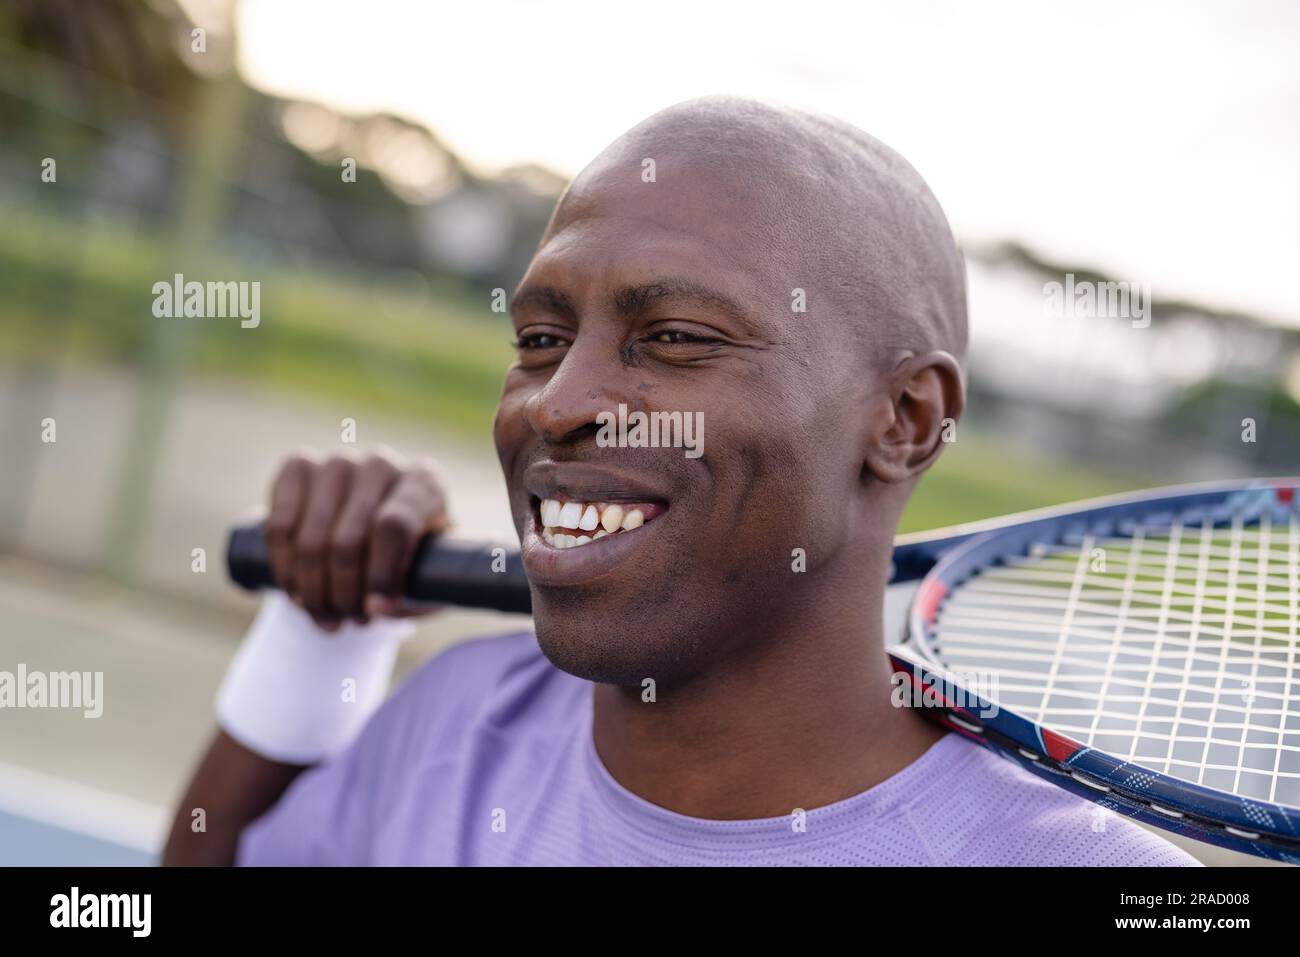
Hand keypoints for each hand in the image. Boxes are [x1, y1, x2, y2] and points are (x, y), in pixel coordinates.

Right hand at [263, 448, 448, 629]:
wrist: (375, 532)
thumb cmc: (412, 557)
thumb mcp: (431, 576)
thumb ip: (415, 590)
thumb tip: (376, 607)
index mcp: (424, 484)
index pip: (393, 526)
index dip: (381, 575)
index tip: (377, 613)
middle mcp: (381, 465)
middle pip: (348, 540)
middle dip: (344, 595)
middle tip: (350, 623)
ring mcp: (338, 462)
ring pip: (311, 539)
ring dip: (313, 591)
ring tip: (326, 618)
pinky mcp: (298, 466)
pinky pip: (279, 526)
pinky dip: (284, 568)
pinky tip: (296, 592)